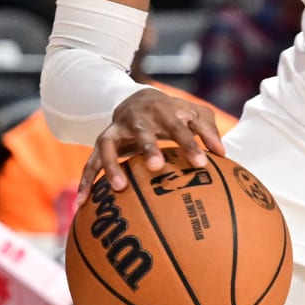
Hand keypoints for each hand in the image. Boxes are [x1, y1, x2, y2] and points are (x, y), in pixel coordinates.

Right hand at [79, 87, 227, 193]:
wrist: (139, 99)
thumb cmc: (175, 113)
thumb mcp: (195, 114)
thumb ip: (209, 131)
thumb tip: (223, 154)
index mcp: (163, 112)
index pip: (179, 128)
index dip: (190, 144)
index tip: (202, 163)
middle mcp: (137, 119)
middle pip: (142, 132)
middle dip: (148, 147)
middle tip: (156, 167)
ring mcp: (115, 131)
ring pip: (108, 146)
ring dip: (111, 165)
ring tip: (119, 188)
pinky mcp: (101, 144)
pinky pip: (89, 164)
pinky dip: (85, 182)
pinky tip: (81, 204)